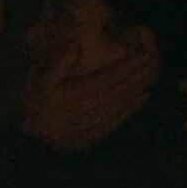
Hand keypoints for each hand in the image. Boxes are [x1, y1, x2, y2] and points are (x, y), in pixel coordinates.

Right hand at [19, 48, 157, 152]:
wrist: (33, 140)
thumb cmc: (37, 105)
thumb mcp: (40, 81)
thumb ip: (59, 64)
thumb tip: (77, 47)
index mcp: (74, 94)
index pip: (108, 78)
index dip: (127, 68)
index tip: (142, 57)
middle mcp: (86, 110)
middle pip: (118, 90)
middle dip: (138, 76)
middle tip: (153, 63)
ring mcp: (92, 125)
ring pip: (121, 104)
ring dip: (138, 89)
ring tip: (151, 76)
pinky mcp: (96, 135)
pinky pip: (118, 119)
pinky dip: (132, 108)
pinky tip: (142, 97)